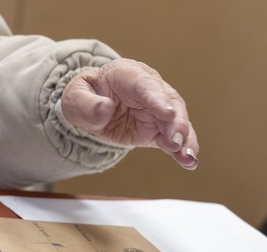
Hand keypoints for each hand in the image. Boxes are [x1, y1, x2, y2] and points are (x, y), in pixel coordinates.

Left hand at [61, 58, 198, 169]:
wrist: (90, 107)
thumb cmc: (85, 96)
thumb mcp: (76, 97)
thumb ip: (87, 103)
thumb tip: (104, 108)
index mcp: (128, 74)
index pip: (145, 84)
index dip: (157, 98)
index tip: (168, 113)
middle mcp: (149, 89)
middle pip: (169, 102)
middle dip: (176, 122)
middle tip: (177, 141)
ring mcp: (156, 110)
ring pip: (176, 122)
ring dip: (185, 139)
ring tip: (188, 157)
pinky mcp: (157, 129)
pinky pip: (173, 139)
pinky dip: (182, 150)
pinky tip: (190, 162)